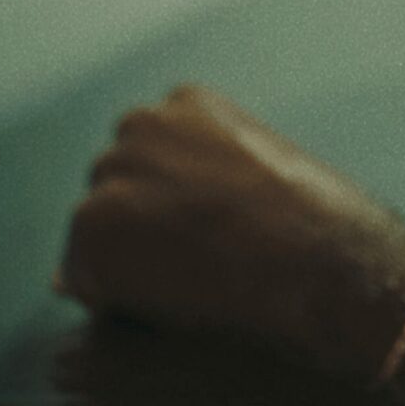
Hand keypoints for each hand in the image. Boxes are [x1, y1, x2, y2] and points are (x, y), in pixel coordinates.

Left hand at [56, 83, 404, 386]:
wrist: (320, 263)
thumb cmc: (314, 231)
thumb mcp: (266, 183)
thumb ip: (207, 182)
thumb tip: (168, 206)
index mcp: (188, 102)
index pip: (151, 159)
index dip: (176, 210)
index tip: (212, 238)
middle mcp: (141, 123)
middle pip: (114, 187)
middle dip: (141, 229)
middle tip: (197, 267)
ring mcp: (114, 169)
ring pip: (96, 231)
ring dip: (126, 262)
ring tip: (189, 286)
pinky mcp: (94, 221)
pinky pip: (84, 274)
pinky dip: (115, 298)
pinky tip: (171, 303)